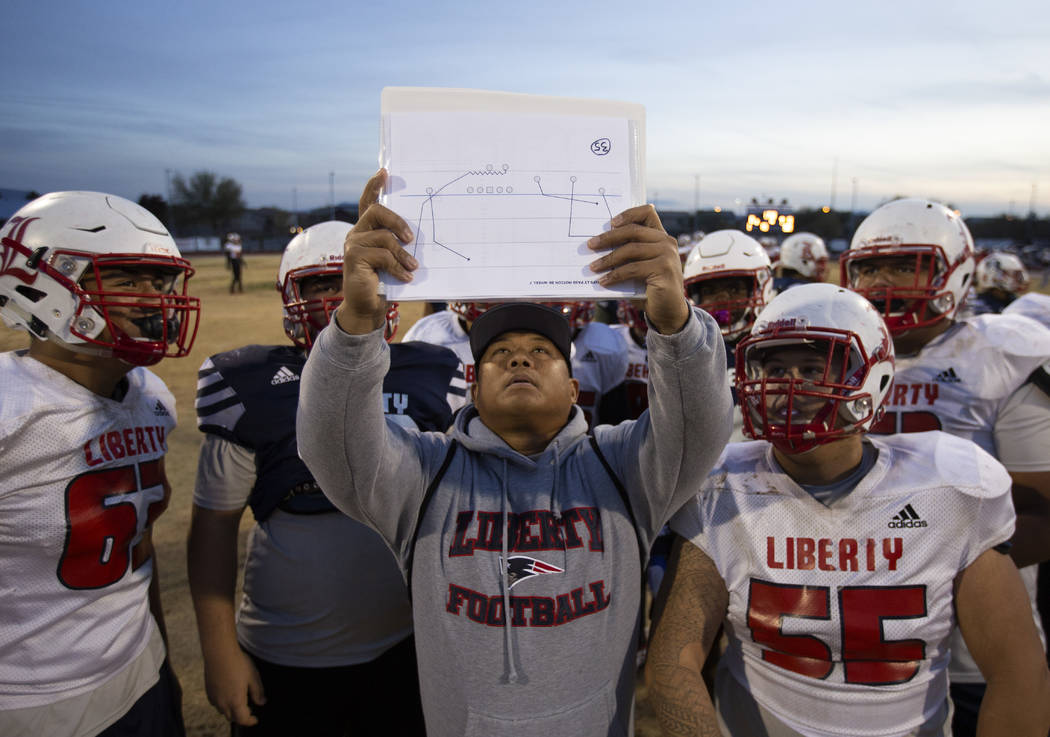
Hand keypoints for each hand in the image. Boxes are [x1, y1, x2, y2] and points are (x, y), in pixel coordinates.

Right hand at [203, 643, 265, 725]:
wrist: (219, 652)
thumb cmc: (238, 663)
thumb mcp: (253, 677)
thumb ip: (258, 692)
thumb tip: (262, 702)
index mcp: (235, 701)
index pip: (243, 719)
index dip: (250, 721)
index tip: (255, 719)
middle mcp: (222, 703)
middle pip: (232, 717)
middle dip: (241, 716)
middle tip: (249, 710)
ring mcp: (214, 698)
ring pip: (223, 711)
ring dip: (232, 710)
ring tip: (240, 702)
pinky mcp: (208, 692)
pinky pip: (216, 703)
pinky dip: (223, 703)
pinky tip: (229, 694)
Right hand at [335, 169, 417, 334]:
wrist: (366, 307)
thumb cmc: (383, 281)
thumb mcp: (393, 259)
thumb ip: (399, 245)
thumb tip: (419, 236)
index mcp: (366, 229)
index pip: (367, 201)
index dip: (374, 185)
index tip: (385, 172)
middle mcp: (357, 232)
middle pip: (377, 211)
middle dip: (398, 221)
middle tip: (411, 237)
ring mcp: (353, 244)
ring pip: (384, 237)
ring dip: (403, 254)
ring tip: (413, 267)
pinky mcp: (354, 258)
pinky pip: (382, 256)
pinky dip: (397, 267)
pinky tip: (406, 277)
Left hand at [587, 204, 688, 334]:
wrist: (668, 312)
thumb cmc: (649, 288)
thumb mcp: (638, 266)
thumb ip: (628, 254)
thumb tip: (598, 248)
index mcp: (661, 237)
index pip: (647, 213)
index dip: (628, 214)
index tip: (610, 222)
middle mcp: (666, 242)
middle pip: (633, 230)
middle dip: (608, 237)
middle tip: (590, 245)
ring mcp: (667, 255)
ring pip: (631, 250)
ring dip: (608, 259)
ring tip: (592, 267)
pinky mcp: (663, 270)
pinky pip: (632, 269)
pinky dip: (615, 275)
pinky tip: (603, 281)